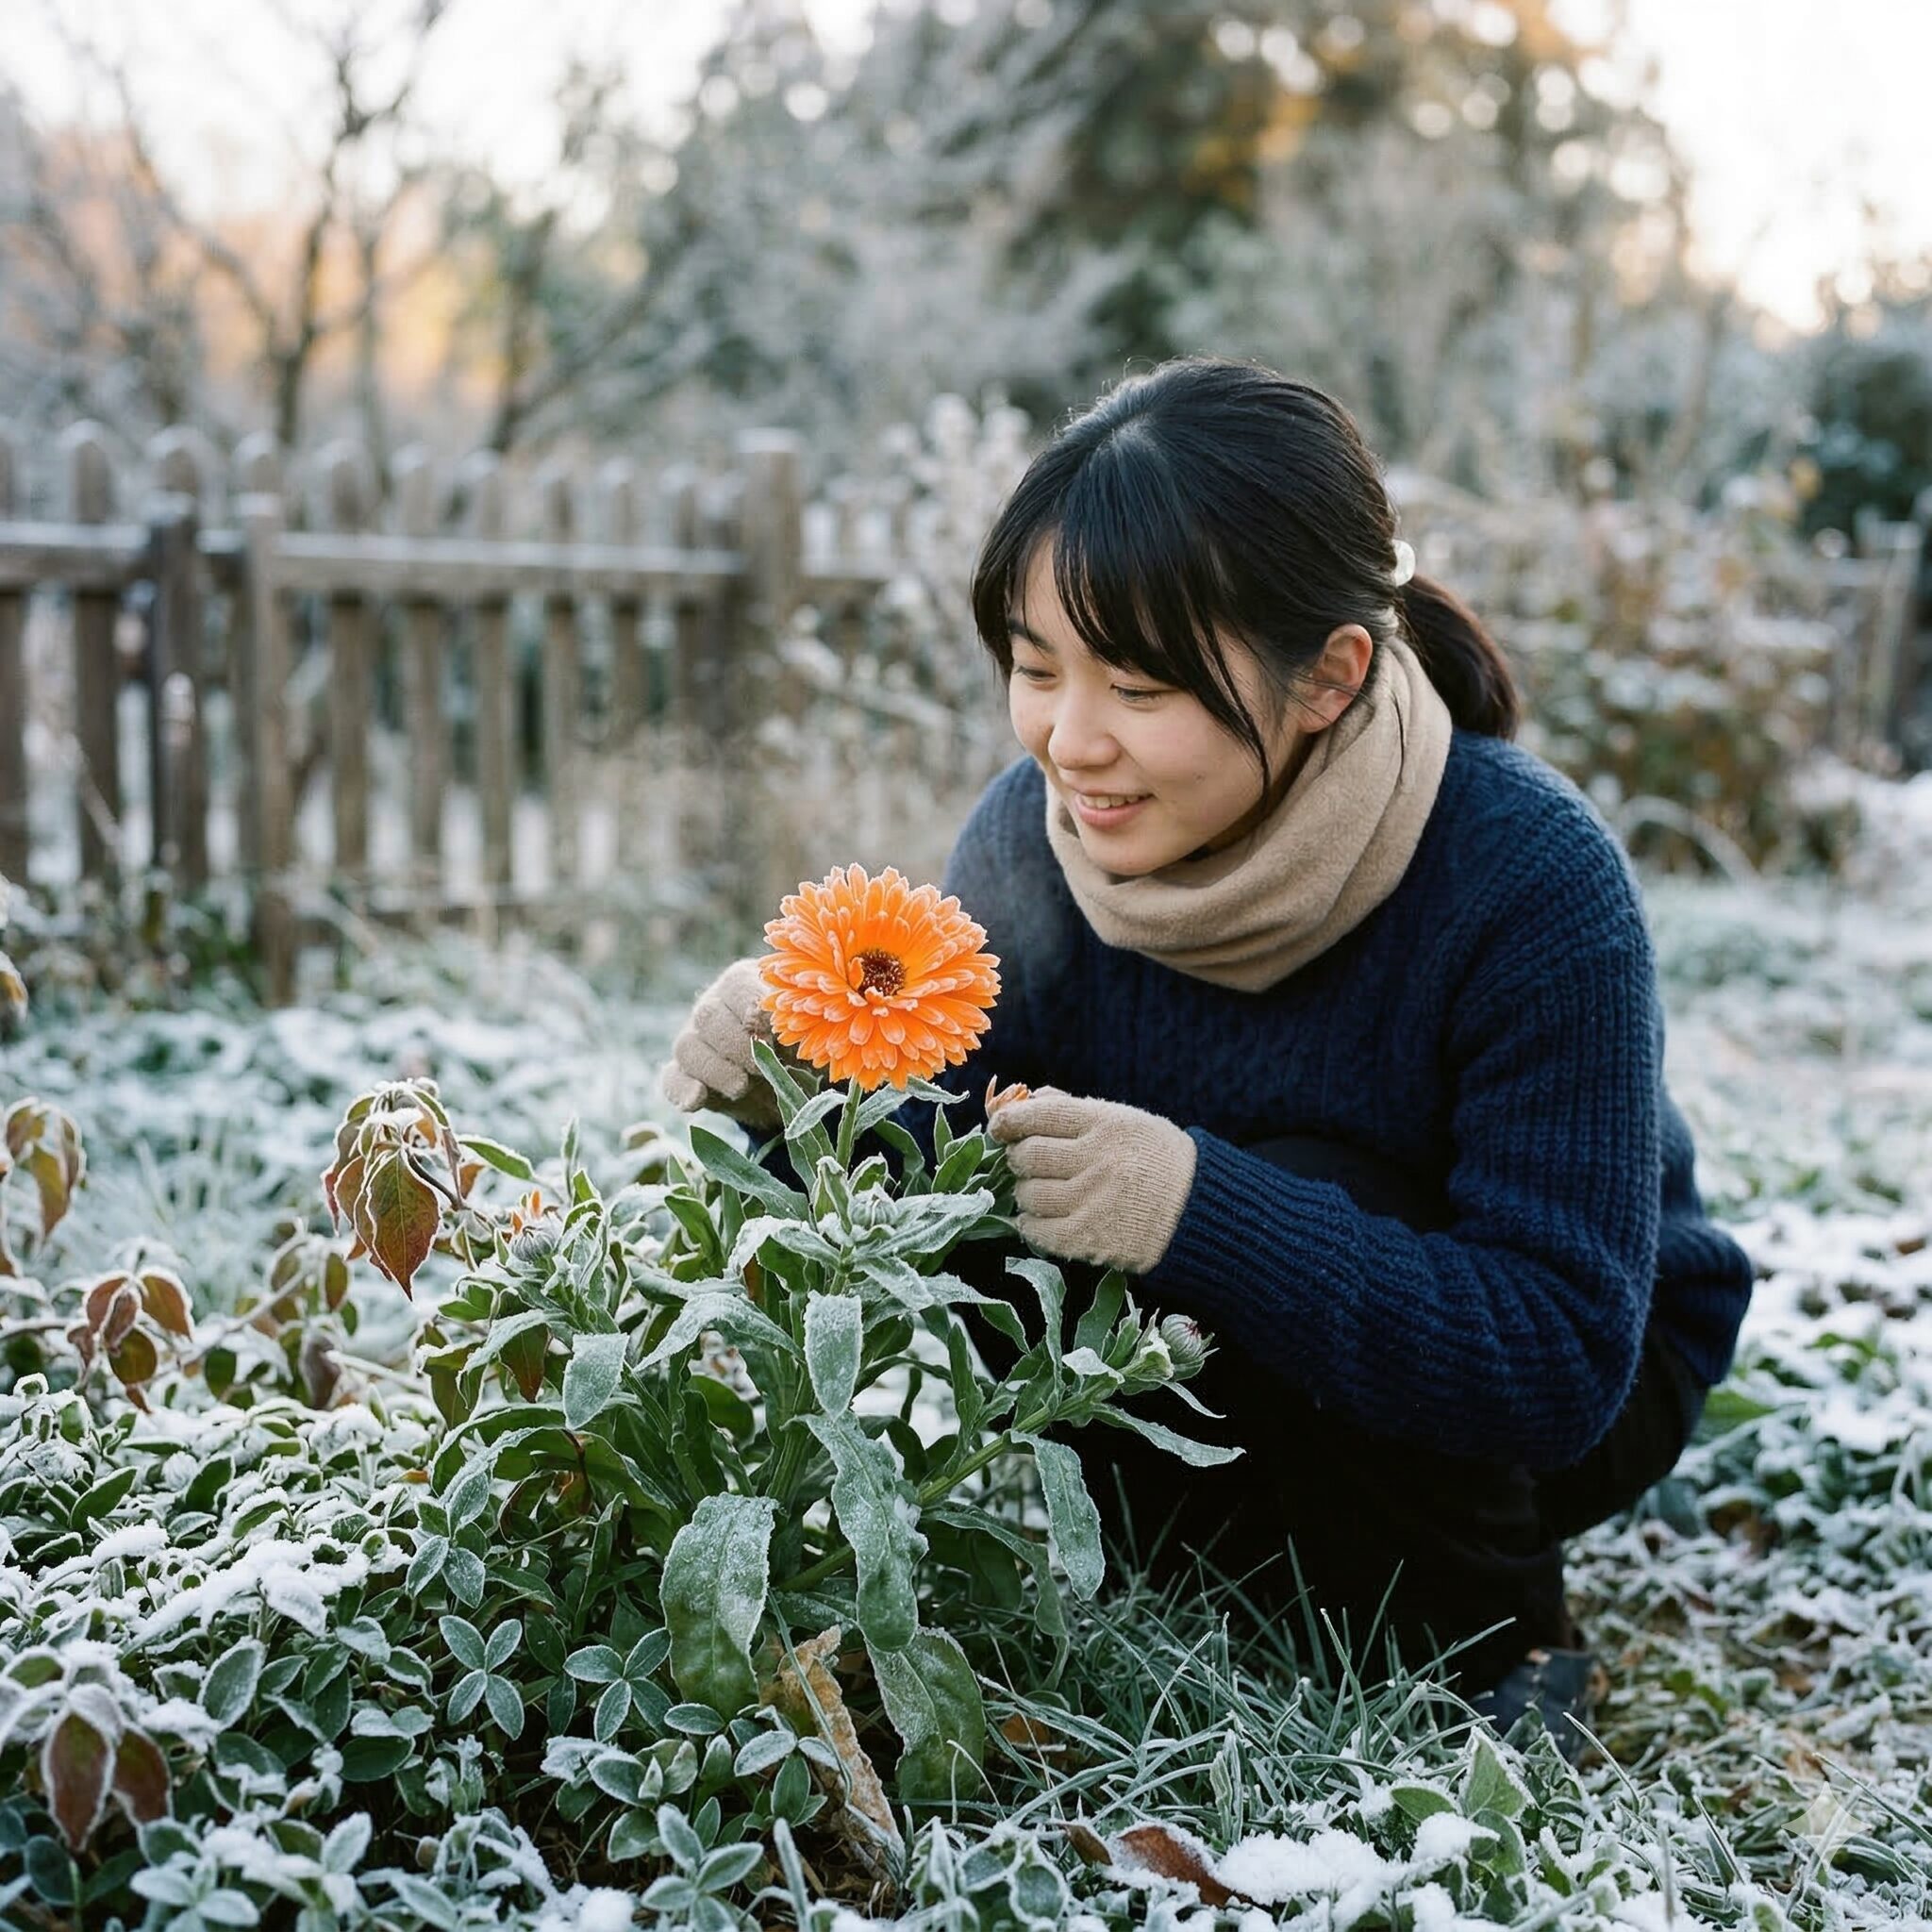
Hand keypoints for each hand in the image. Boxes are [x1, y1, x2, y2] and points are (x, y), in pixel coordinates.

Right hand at [659, 958, 786, 1131]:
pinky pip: (671, 1079)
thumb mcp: (808, 1033)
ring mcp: (694, 1041)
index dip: (752, 1008)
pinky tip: (696, 1100)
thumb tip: (787, 1032)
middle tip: (762, 1067)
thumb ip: (801, 1026)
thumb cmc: (801, 1044)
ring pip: (687, 1047)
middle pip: (708, 1015)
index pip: (737, 984)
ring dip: (716, 1069)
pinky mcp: (684, 1075)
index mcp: (744, 986)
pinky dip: (682, 1091)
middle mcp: (713, 1007)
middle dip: (737, 1044)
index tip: (772, 1032)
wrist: (787, 1083)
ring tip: (742, 1087)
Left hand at [986, 1087, 1197, 1275]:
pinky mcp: (1089, 1238)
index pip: (1040, 1114)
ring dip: (1026, 1192)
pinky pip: (1038, 1231)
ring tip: (1040, 1191)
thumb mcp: (1128, 1121)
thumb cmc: (1160, 1160)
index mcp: (1106, 1124)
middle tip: (1026, 1161)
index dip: (1009, 1120)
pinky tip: (1039, 1219)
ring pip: (1029, 1194)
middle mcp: (1097, 1160)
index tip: (1000, 1127)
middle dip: (1018, 1157)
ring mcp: (1091, 1201)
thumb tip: (1032, 1096)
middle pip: (1028, 1155)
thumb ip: (1078, 1109)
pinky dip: (1030, 1224)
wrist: (1200, 1212)